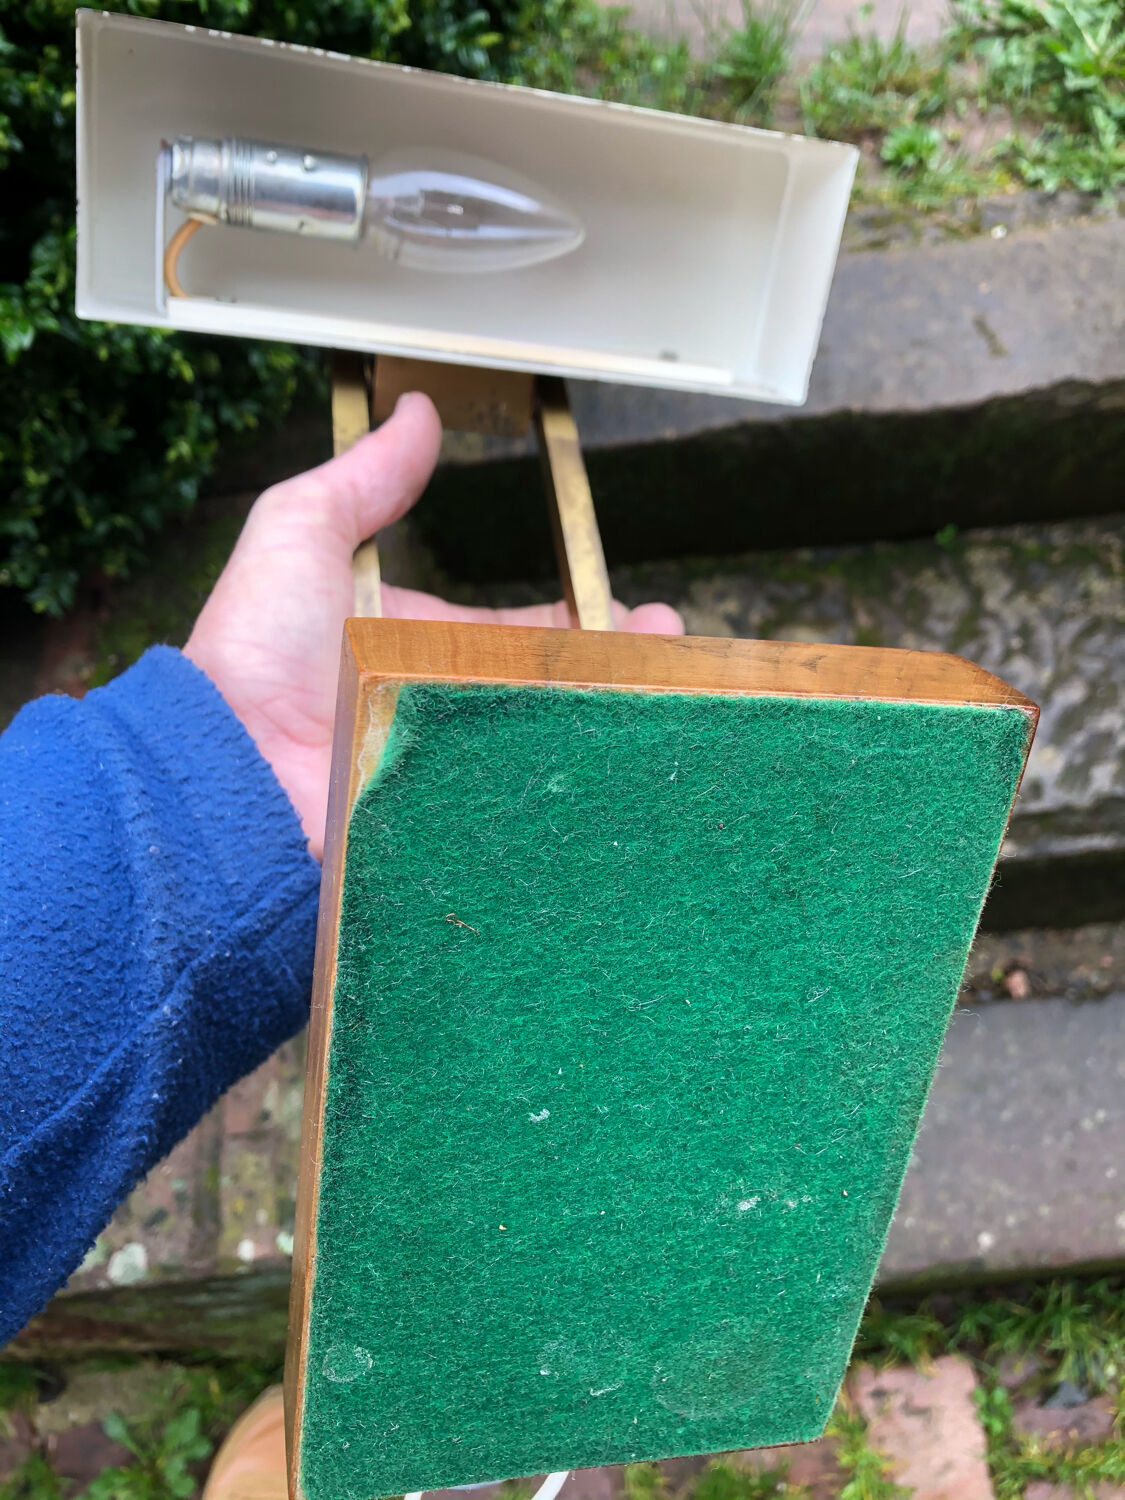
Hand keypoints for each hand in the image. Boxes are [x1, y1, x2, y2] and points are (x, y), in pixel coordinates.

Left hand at [185, 392, 682, 858]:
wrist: (223, 767)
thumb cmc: (251, 652)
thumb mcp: (302, 533)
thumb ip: (364, 478)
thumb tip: (419, 412)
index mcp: (417, 641)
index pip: (519, 628)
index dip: (580, 619)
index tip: (633, 611)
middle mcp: (441, 704)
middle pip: (551, 685)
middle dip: (622, 667)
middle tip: (675, 652)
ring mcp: (449, 765)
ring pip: (552, 741)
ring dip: (617, 717)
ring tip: (676, 698)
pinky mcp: (451, 820)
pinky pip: (527, 801)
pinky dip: (579, 780)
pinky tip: (631, 764)